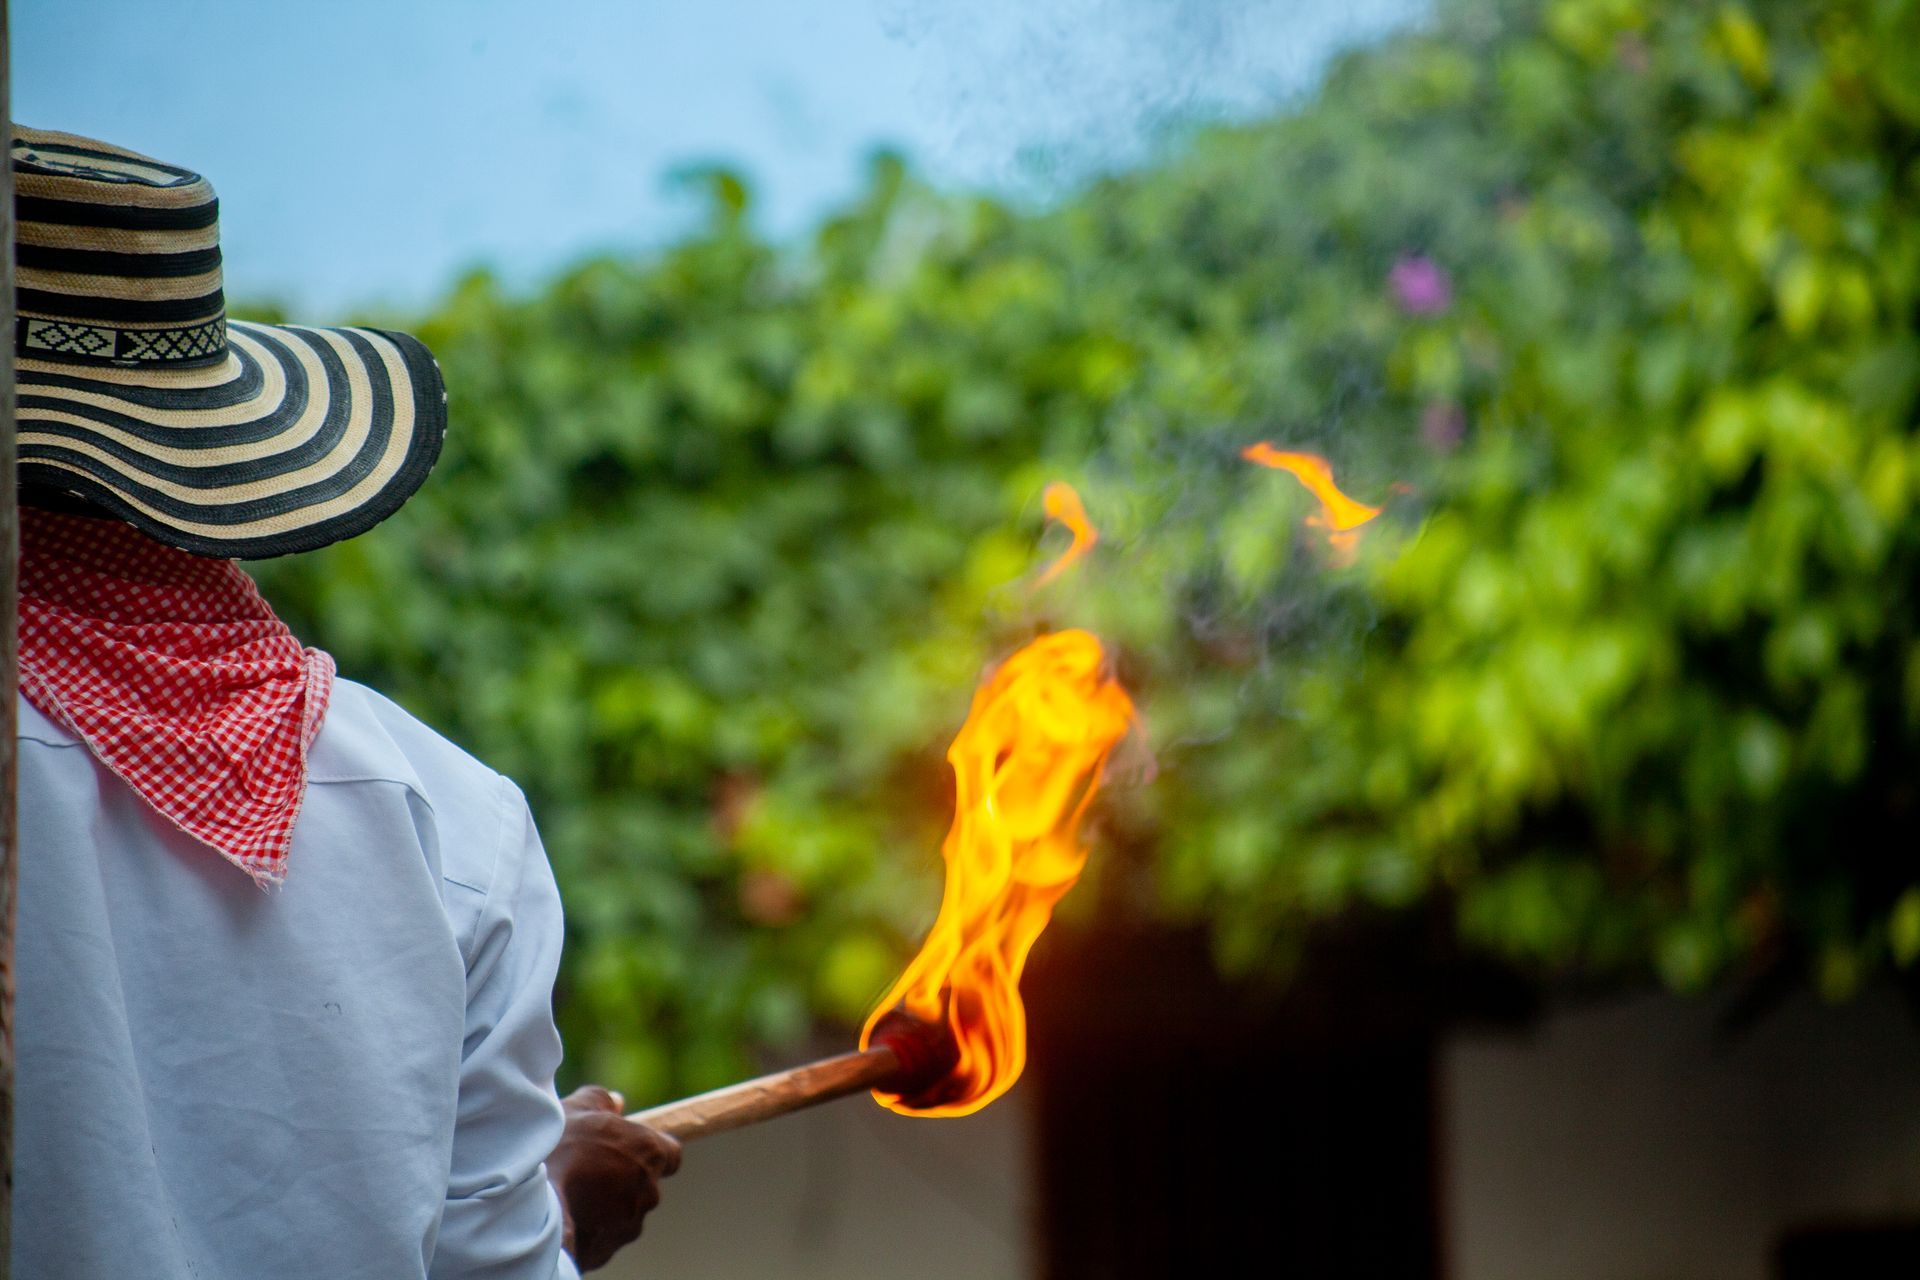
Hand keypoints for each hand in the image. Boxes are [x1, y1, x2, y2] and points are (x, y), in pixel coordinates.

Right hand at [545, 1084, 682, 1271]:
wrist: (529, 1207)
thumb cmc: (555, 1151)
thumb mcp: (575, 1110)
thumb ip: (601, 1101)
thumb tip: (616, 1103)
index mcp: (649, 1152)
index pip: (671, 1154)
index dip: (649, 1150)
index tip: (625, 1148)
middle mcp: (649, 1190)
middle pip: (644, 1183)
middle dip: (622, 1177)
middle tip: (587, 1168)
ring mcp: (631, 1223)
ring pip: (624, 1211)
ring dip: (606, 1203)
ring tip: (570, 1192)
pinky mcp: (610, 1249)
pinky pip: (605, 1234)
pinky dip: (591, 1226)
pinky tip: (565, 1213)